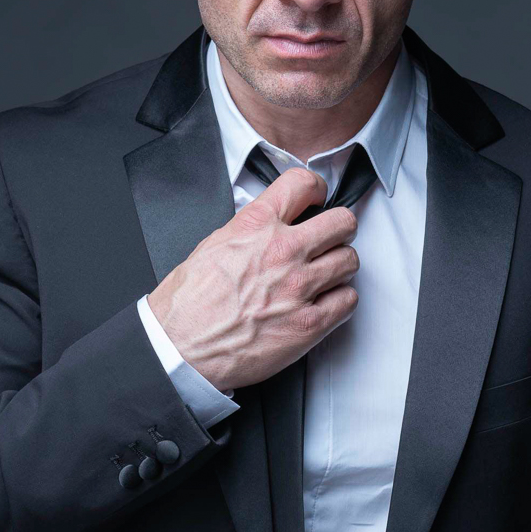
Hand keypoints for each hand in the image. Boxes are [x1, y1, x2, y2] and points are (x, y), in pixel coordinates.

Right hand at [147, 168, 358, 389]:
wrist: (180, 348)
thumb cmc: (188, 304)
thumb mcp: (214, 245)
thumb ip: (251, 230)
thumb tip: (272, 226)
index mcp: (255, 226)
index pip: (302, 183)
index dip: (315, 188)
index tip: (317, 198)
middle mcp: (283, 251)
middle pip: (342, 222)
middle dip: (339, 228)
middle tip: (331, 238)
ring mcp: (299, 287)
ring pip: (350, 260)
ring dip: (339, 266)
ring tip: (325, 275)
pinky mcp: (310, 323)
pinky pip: (348, 300)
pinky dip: (340, 301)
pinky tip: (324, 302)